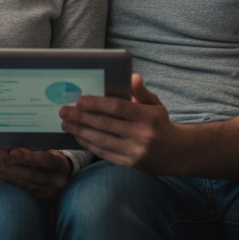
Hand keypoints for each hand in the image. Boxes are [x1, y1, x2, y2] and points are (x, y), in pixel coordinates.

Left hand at [0, 146, 71, 199]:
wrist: (62, 174)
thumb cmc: (50, 156)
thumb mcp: (47, 149)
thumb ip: (31, 148)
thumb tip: (8, 147)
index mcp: (60, 163)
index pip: (46, 159)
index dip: (29, 156)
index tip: (13, 151)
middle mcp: (57, 180)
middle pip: (33, 174)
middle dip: (13, 165)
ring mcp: (49, 191)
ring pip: (26, 184)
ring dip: (8, 174)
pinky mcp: (41, 198)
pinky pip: (23, 190)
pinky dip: (9, 181)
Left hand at [59, 74, 180, 172]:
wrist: (175, 153)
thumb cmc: (160, 123)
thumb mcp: (155, 104)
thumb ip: (141, 92)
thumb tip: (133, 76)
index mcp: (147, 117)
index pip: (118, 108)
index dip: (97, 104)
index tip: (79, 100)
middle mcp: (141, 135)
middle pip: (105, 125)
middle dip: (82, 118)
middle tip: (64, 111)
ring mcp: (134, 151)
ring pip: (102, 140)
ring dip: (80, 132)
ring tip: (65, 124)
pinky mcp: (129, 163)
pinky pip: (104, 153)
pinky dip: (89, 144)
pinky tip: (78, 136)